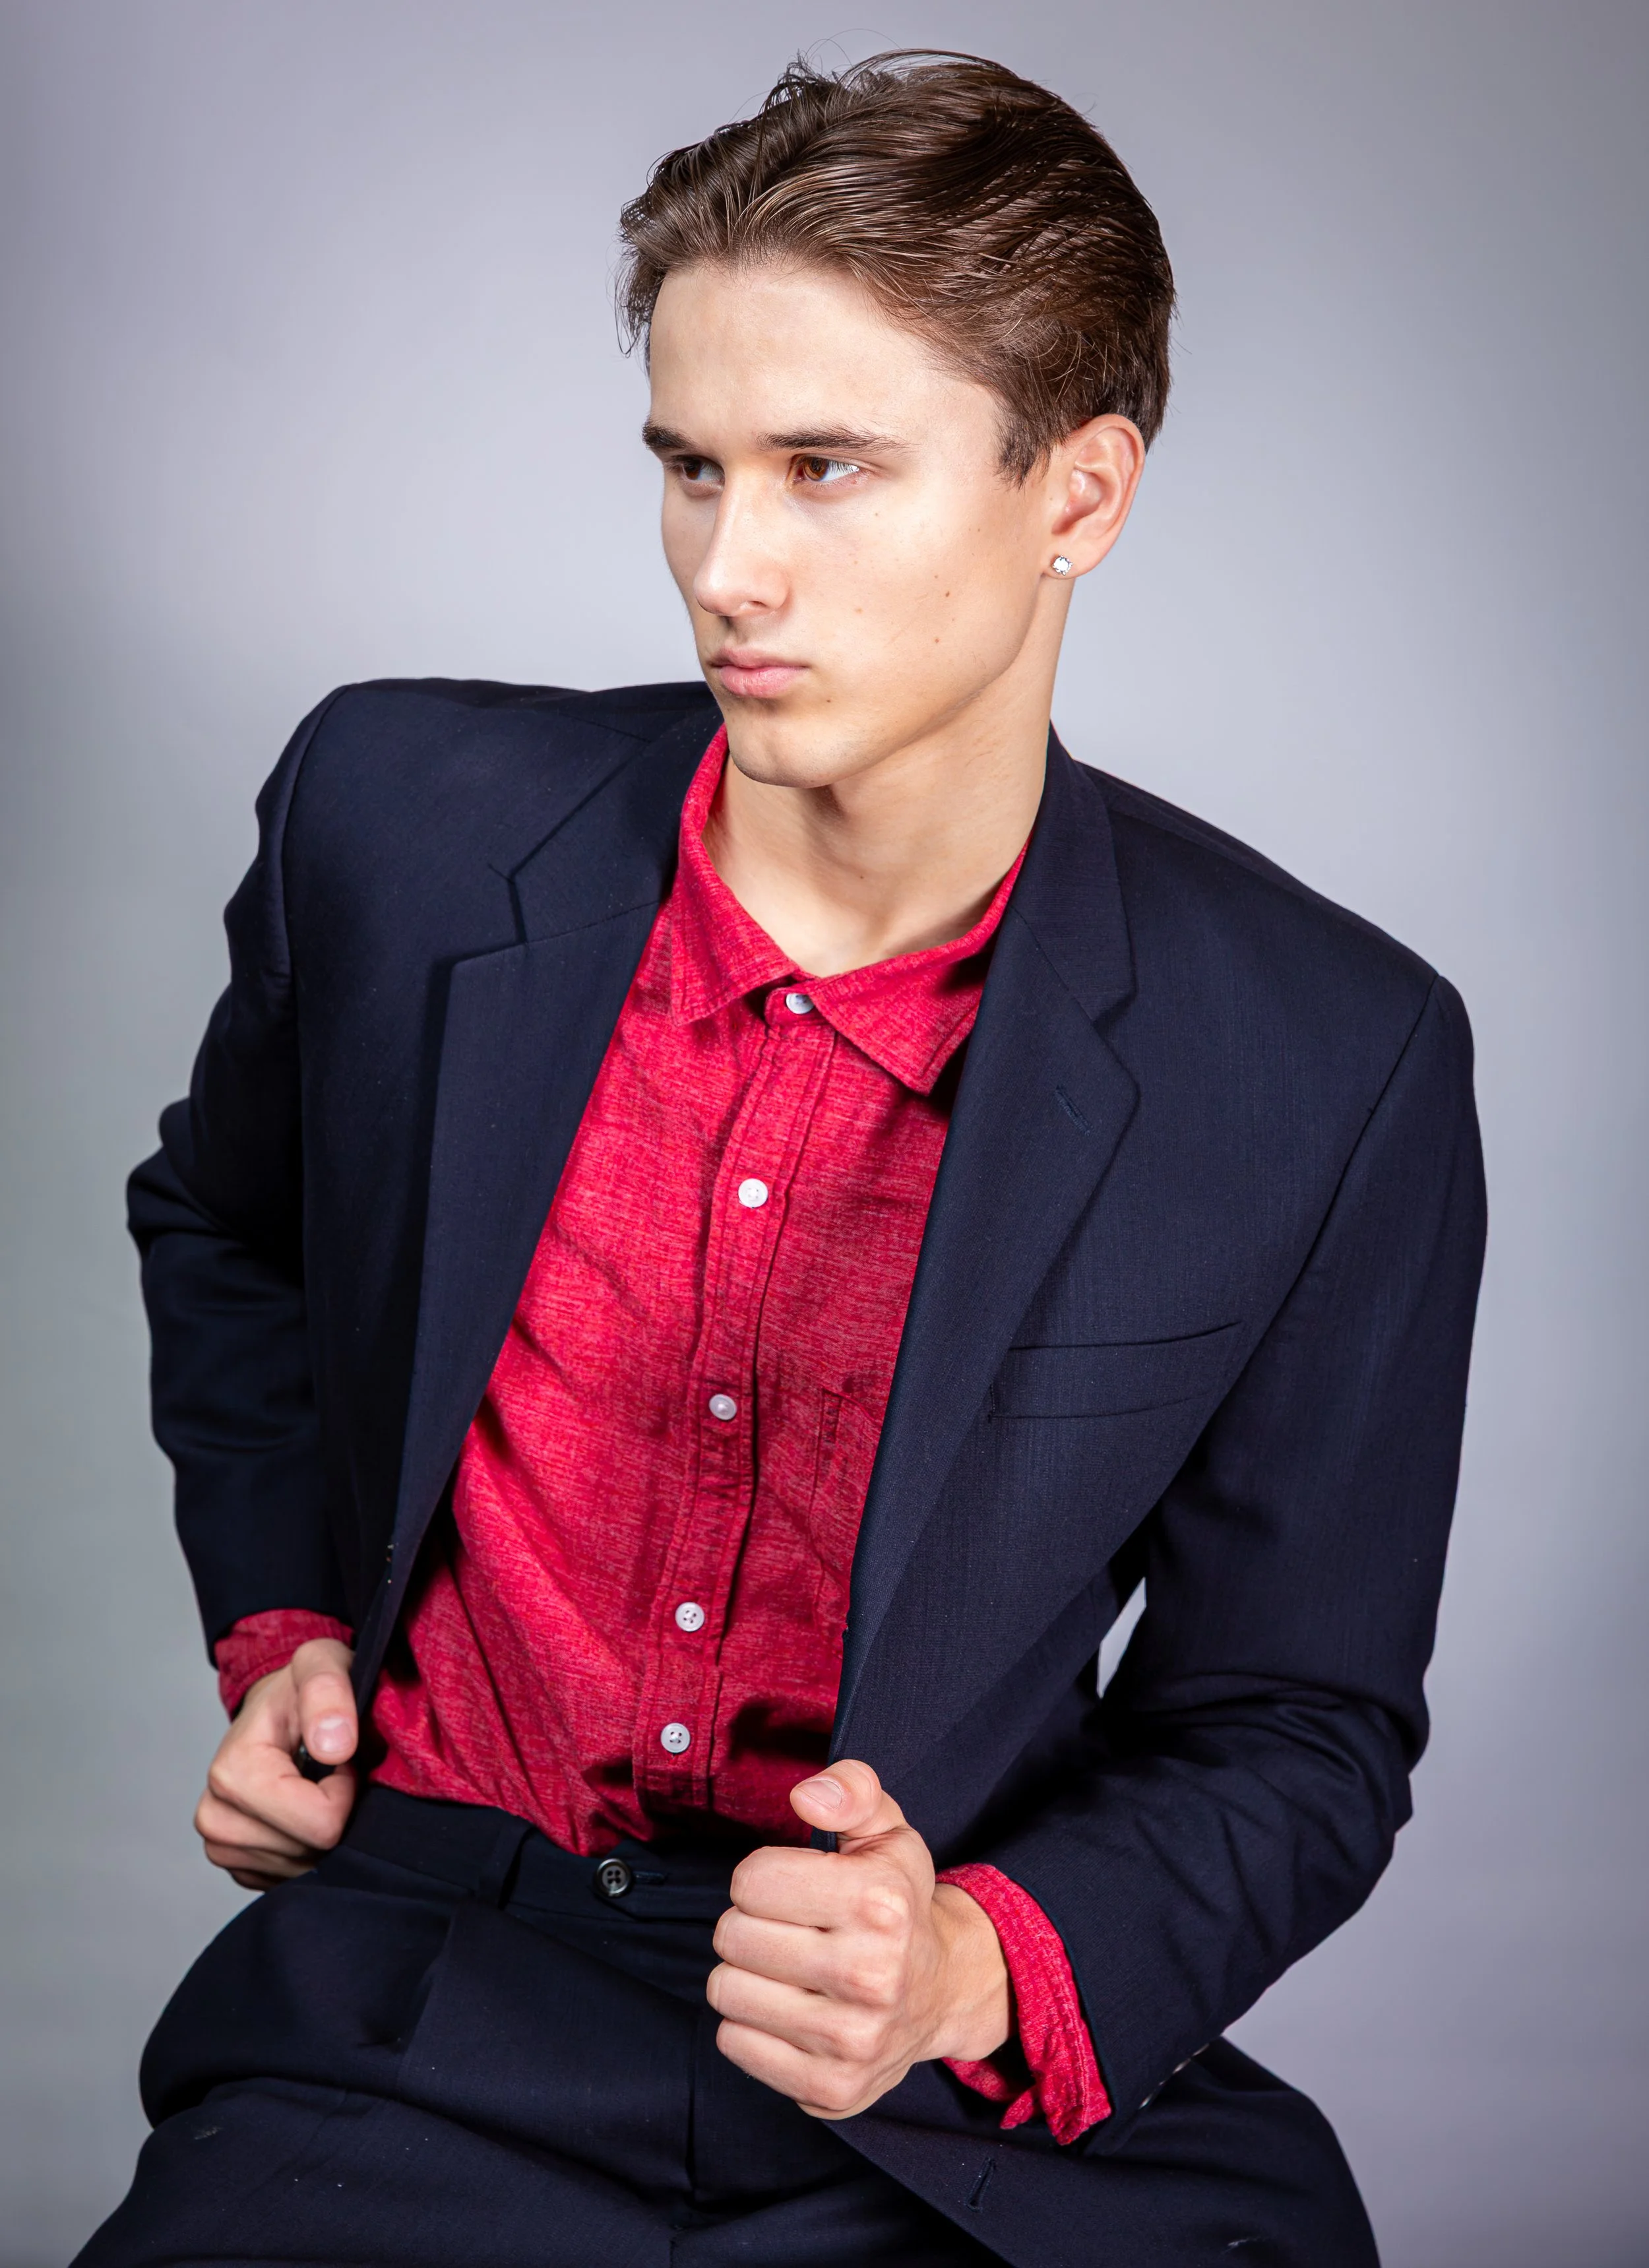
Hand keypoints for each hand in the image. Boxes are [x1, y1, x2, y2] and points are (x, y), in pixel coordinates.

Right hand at [194, 1638, 358, 1888]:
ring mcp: (222, 1848)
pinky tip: (303, 1812)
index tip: (339, 1759)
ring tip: (315, 1788)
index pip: (320, 1823)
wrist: (277, 1711)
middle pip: (310, 1852)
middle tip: (328, 1774)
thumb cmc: (300, 1689)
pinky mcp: (237, 1867)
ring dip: (323, 1831)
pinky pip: (291, 1878)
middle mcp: (214, 1818)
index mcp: (232, 1774)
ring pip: (303, 1869)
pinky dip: (309, 1848)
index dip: (345, 1790)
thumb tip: (335, 1746)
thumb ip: (329, 1692)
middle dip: (335, 1813)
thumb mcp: (321, 1664)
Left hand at [707, 1759, 1010, 2118]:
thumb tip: (807, 1796)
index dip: (765, 1877)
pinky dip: (751, 2025)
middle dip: (751, 1924)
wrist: (945, 1992)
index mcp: (880, 1904)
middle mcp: (871, 1976)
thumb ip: (851, 1792)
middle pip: (731, 1936)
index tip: (797, 1888)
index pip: (751, 1881)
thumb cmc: (900, 1905)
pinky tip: (792, 2011)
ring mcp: (851, 2041)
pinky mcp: (829, 2089)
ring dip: (747, 1974)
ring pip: (725, 1991)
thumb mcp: (888, 1833)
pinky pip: (734, 2043)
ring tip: (788, 1970)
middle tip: (792, 1930)